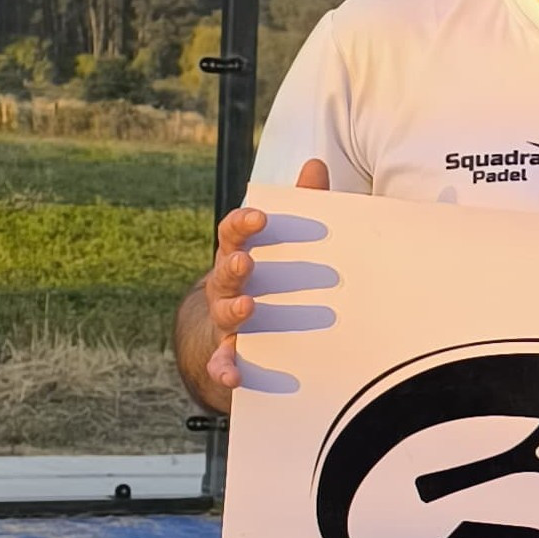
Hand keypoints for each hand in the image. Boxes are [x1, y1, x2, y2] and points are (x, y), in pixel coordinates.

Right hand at [205, 159, 329, 393]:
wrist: (245, 330)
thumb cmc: (273, 273)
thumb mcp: (286, 241)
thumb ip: (302, 205)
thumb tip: (316, 164)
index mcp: (241, 254)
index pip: (233, 234)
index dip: (243, 223)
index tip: (259, 217)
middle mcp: (228, 287)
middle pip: (224, 273)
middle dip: (233, 265)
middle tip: (247, 261)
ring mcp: (226, 321)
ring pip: (224, 315)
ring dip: (233, 310)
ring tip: (248, 307)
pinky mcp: (230, 354)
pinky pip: (223, 362)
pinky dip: (225, 367)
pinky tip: (234, 373)